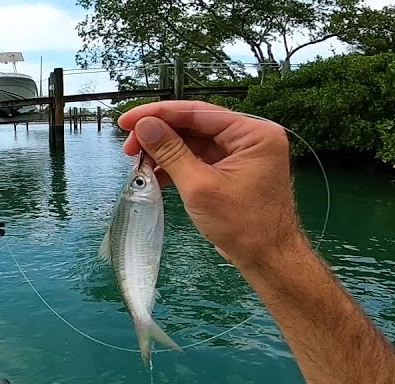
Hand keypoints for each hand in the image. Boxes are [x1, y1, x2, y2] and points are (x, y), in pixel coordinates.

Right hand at [119, 101, 303, 268]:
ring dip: (164, 151)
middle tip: (129, 147)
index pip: (198, 112)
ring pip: (194, 142)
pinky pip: (199, 159)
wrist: (267, 260)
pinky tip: (154, 174)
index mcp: (253, 132)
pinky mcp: (232, 170)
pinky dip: (176, 165)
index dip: (158, 114)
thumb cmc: (243, 226)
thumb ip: (171, 152)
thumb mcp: (200, 186)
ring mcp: (241, 154)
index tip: (127, 120)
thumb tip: (144, 126)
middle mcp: (250, 137)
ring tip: (137, 162)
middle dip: (160, 134)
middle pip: (195, 125)